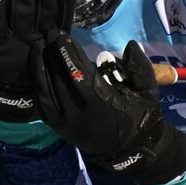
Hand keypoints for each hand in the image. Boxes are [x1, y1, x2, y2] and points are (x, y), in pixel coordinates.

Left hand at [30, 35, 185, 184]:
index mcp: (102, 103)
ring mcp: (64, 121)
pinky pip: (41, 102)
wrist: (128, 150)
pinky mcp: (57, 126)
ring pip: (45, 89)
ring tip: (38, 46)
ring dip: (39, 65)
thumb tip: (130, 45)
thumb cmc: (140, 117)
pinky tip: (37, 68)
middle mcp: (78, 112)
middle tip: (48, 34)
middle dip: (52, 54)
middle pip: (58, 78)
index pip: (78, 73)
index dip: (67, 53)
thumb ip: (140, 68)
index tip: (61, 36)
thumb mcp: (148, 93)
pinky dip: (37, 83)